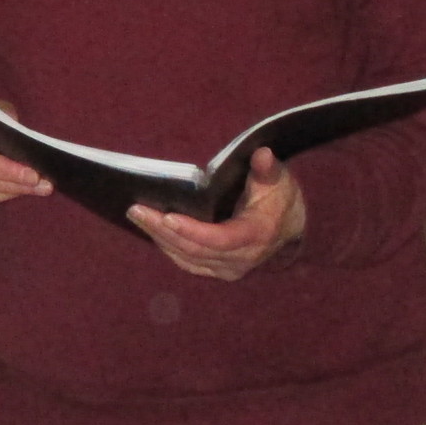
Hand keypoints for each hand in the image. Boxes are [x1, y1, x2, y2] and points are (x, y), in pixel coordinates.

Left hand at [129, 147, 306, 281]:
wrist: (289, 227)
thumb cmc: (279, 198)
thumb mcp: (278, 181)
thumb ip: (267, 169)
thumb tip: (262, 154)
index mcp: (256, 235)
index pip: (219, 239)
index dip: (192, 230)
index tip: (167, 216)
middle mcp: (241, 258)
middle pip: (194, 249)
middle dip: (163, 229)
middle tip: (136, 210)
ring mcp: (228, 268)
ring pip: (186, 257)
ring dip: (159, 237)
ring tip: (137, 216)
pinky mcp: (217, 270)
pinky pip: (187, 262)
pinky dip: (167, 247)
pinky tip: (151, 230)